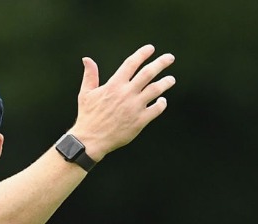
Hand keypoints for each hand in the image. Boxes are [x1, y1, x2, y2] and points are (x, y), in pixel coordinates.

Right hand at [70, 44, 176, 162]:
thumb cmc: (88, 116)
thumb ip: (90, 75)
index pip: (131, 64)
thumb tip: (87, 59)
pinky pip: (156, 109)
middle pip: (148, 73)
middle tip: (170, 58)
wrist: (91, 140)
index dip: (142, 54)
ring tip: (171, 80)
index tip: (151, 49)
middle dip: (161, 63)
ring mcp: (134, 107)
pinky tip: (162, 101)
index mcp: (114, 85)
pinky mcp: (139, 121)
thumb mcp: (86, 93)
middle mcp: (126, 94)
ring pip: (155, 90)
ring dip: (165, 83)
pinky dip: (161, 104)